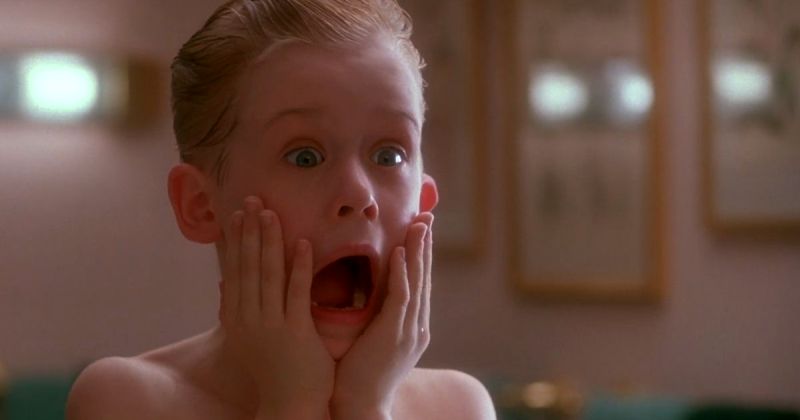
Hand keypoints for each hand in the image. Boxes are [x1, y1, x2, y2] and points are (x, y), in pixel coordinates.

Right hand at [219, 196, 333, 419]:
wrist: (289, 405)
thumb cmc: (272, 371)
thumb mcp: (246, 339)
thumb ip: (236, 311)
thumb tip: (224, 285)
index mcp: (236, 318)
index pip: (234, 271)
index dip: (236, 241)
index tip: (237, 214)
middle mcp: (248, 319)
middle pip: (248, 266)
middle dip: (250, 231)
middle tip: (252, 200)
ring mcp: (271, 325)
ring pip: (269, 275)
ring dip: (270, 241)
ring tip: (271, 213)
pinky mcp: (295, 332)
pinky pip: (297, 293)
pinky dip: (299, 267)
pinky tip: (303, 243)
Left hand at [329, 213, 434, 419]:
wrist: (360, 407)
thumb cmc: (357, 376)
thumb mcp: (373, 341)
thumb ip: (376, 318)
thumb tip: (369, 296)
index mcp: (410, 327)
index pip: (417, 283)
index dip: (420, 255)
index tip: (419, 228)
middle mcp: (416, 326)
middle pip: (423, 277)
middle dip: (425, 245)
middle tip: (427, 215)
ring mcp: (408, 331)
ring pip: (416, 282)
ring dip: (418, 251)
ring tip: (419, 224)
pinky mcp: (394, 335)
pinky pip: (400, 298)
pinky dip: (402, 274)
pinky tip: (400, 253)